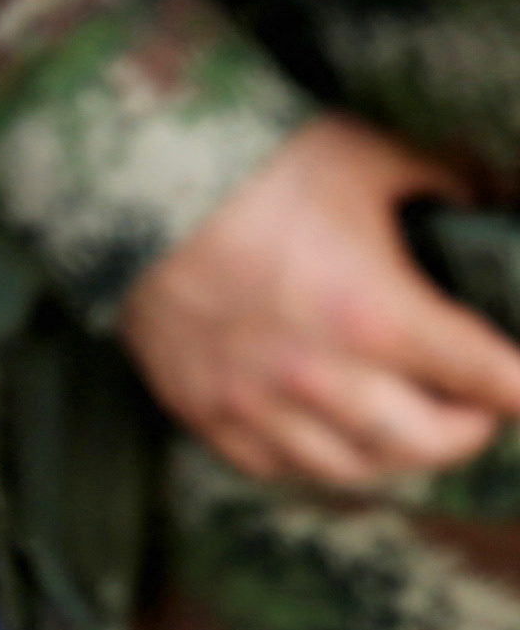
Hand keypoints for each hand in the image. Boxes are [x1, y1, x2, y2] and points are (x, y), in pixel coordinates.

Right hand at [124, 115, 519, 488]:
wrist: (144, 187)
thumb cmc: (266, 169)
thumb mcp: (380, 162)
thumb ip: (446, 193)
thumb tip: (483, 210)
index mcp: (378, 313)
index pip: (485, 374)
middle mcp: (321, 376)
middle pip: (423, 443)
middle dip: (468, 430)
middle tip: (479, 409)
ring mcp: (256, 402)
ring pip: (349, 467)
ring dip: (396, 454)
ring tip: (409, 429)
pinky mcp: (203, 410)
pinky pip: (272, 466)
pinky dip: (316, 459)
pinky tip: (332, 435)